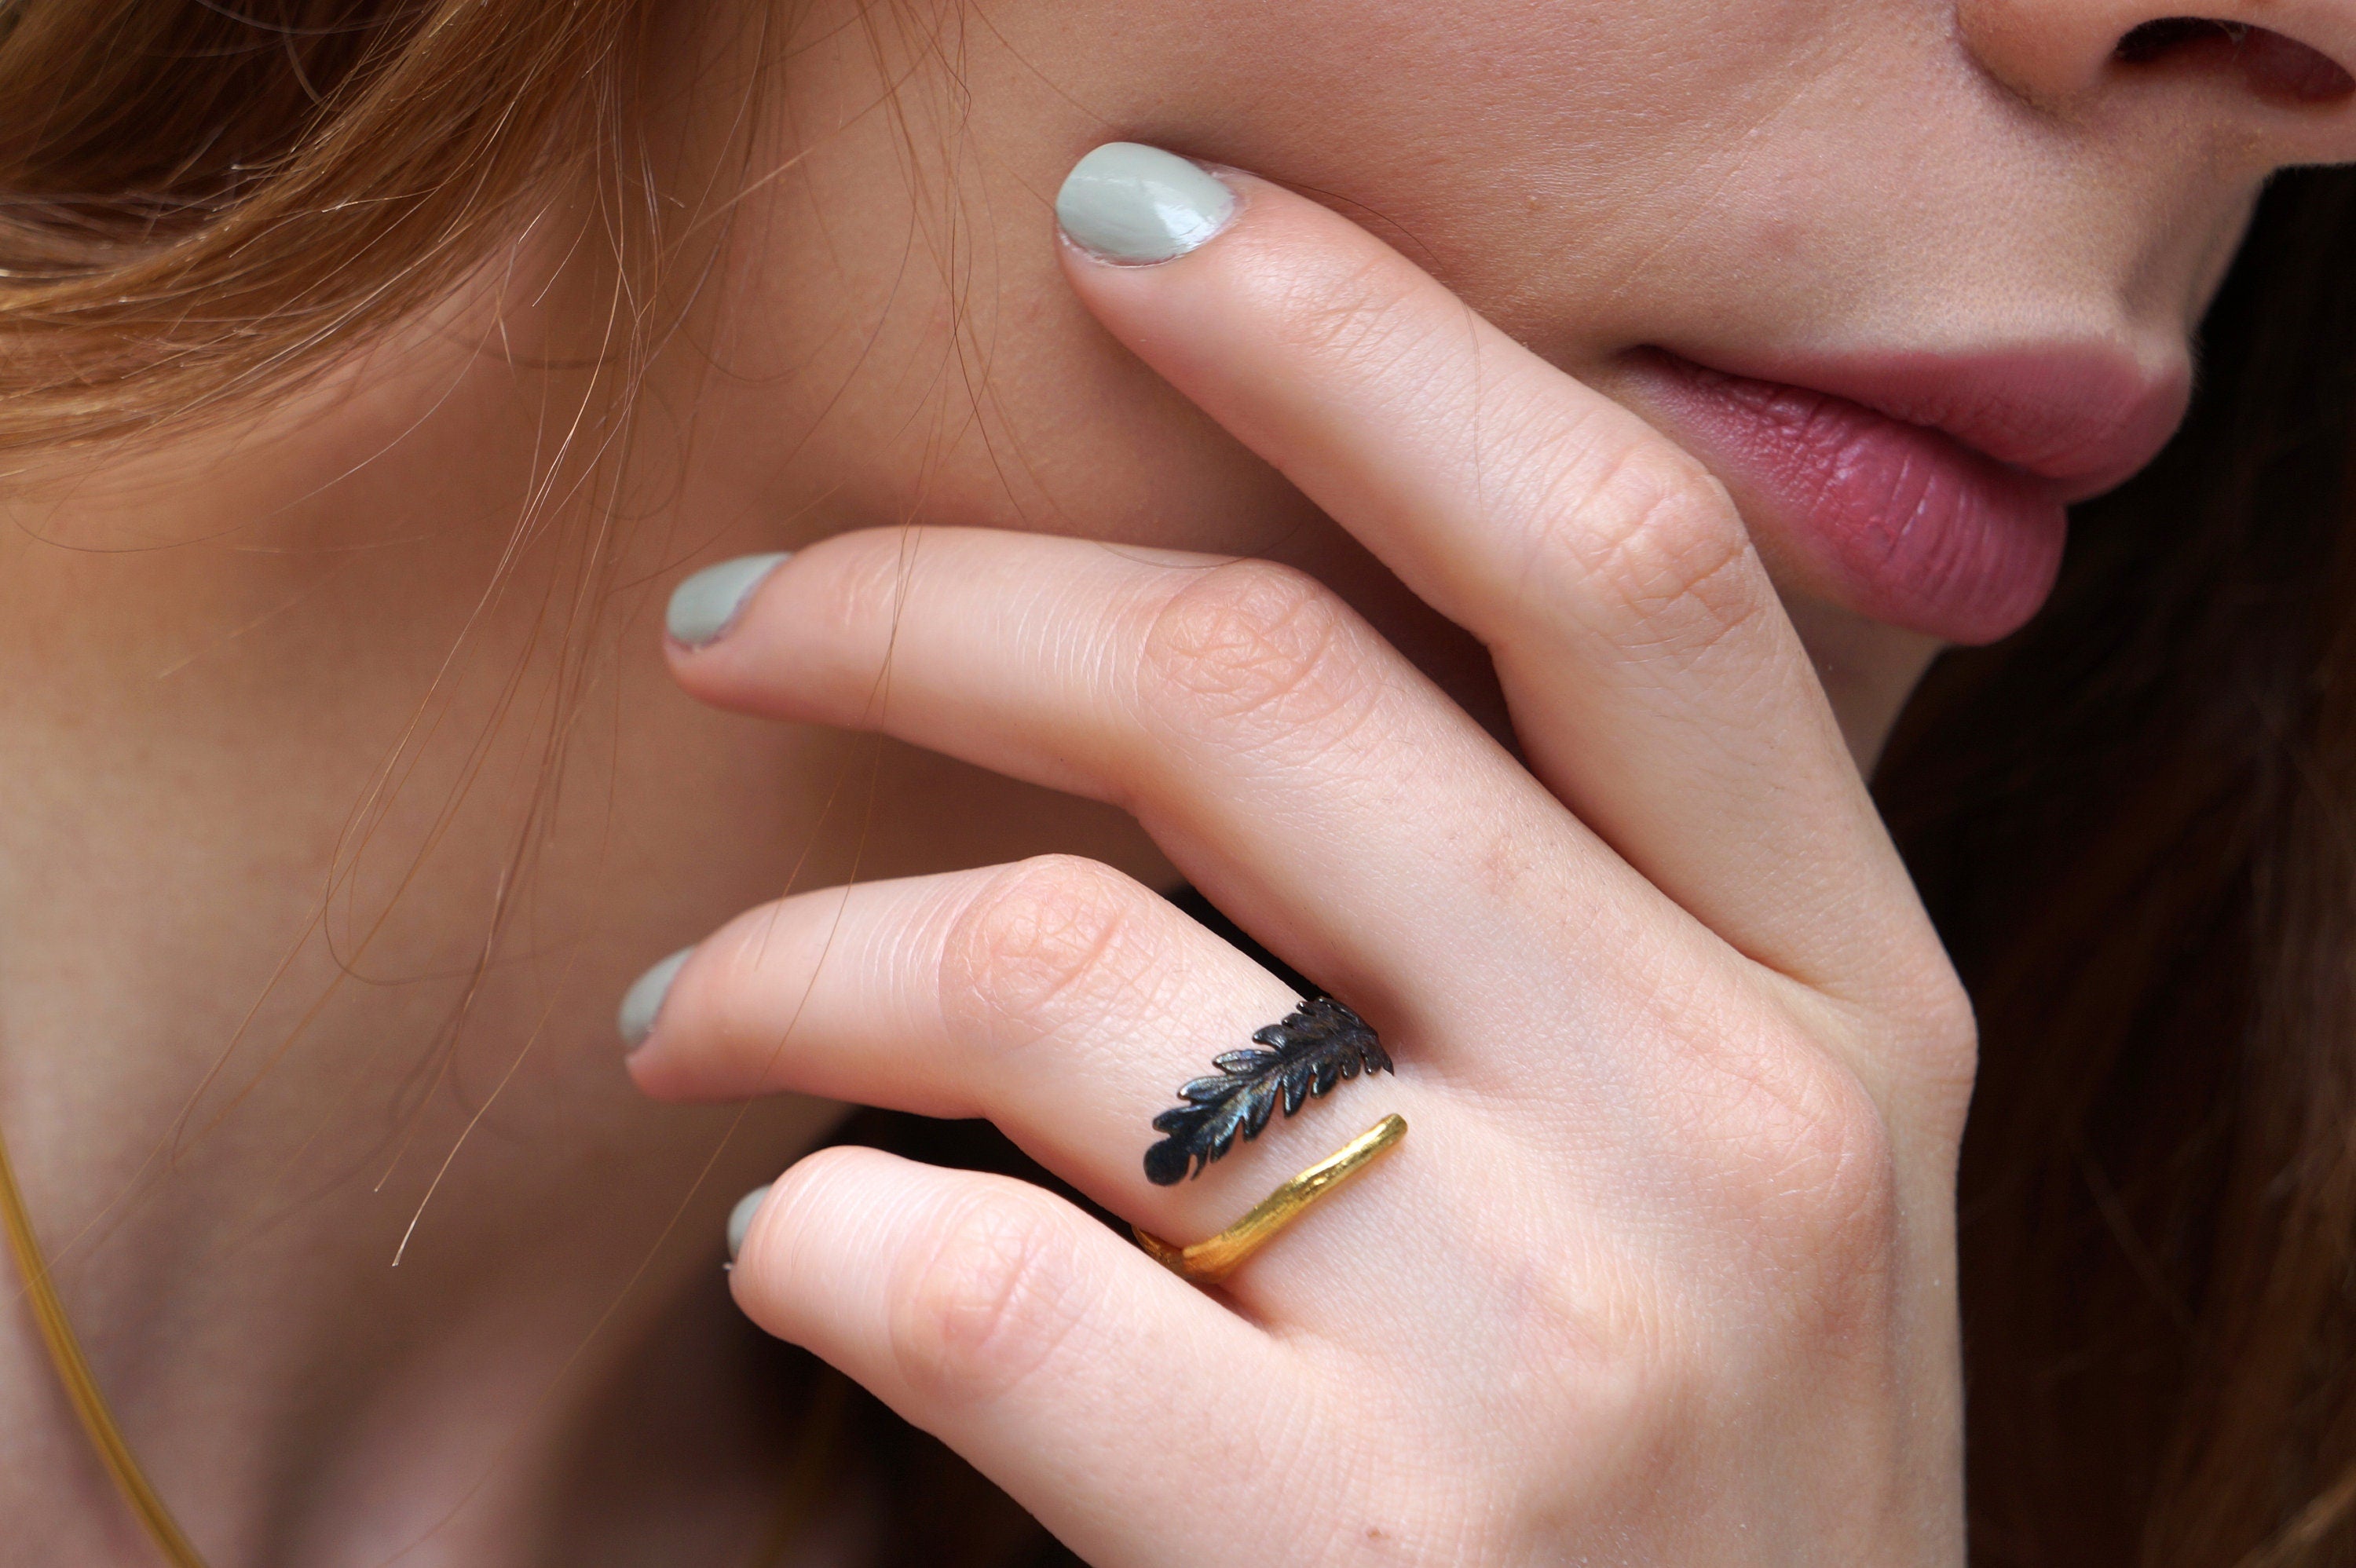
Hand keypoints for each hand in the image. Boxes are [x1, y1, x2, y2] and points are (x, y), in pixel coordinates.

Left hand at [626, 150, 1974, 1563]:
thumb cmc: (1686, 1506)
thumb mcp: (1747, 1181)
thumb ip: (1592, 923)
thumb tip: (1268, 650)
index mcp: (1857, 1000)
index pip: (1616, 560)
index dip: (1364, 338)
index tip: (1135, 226)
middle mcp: (1748, 1130)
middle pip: (1257, 696)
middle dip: (928, 599)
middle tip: (741, 618)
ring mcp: (1566, 1353)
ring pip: (1056, 971)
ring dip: (789, 946)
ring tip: (682, 1005)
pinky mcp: (1359, 1563)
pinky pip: (967, 1275)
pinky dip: (809, 1234)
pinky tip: (793, 1253)